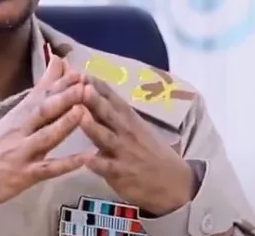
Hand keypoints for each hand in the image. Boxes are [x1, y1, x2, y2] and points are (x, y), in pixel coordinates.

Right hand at [0, 56, 88, 216]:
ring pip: (46, 136)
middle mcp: (19, 131)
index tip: (75, 66)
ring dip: (65, 123)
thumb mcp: (8, 123)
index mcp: (15, 117)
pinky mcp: (24, 176)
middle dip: (64, 95)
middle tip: (84, 81)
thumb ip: (30, 105)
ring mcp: (21, 153)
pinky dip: (66, 164)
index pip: (38, 94)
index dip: (57, 80)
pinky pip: (48, 169)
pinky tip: (84, 159)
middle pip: (43, 110)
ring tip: (83, 110)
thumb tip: (46, 83)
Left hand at [80, 77, 194, 215]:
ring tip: (80, 117)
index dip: (98, 86)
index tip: (82, 72)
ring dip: (93, 127)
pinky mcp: (122, 173)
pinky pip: (108, 168)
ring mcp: (124, 152)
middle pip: (108, 113)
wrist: (174, 181)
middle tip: (80, 86)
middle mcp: (126, 131)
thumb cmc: (149, 150)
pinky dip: (98, 163)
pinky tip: (86, 160)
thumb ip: (113, 112)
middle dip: (94, 100)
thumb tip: (90, 91)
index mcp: (129, 118)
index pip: (112, 98)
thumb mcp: (136, 127)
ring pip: (106, 137)